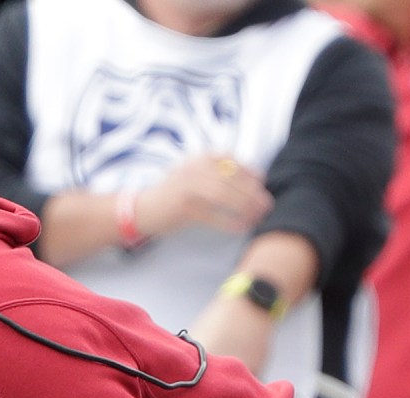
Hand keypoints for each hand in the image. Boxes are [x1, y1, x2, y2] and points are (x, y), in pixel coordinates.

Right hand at [142, 154, 271, 238]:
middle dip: (252, 194)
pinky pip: (213, 215)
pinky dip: (230, 222)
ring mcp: (188, 187)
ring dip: (245, 208)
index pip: (233, 163)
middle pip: (232, 180)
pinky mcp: (184, 207)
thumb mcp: (195, 174)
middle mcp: (195, 168)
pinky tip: (241, 227)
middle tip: (267, 206)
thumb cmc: (174, 193)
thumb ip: (219, 172)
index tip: (262, 187)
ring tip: (258, 217)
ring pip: (225, 196)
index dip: (251, 175)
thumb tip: (254, 179)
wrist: (143, 208)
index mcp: (201, 158)